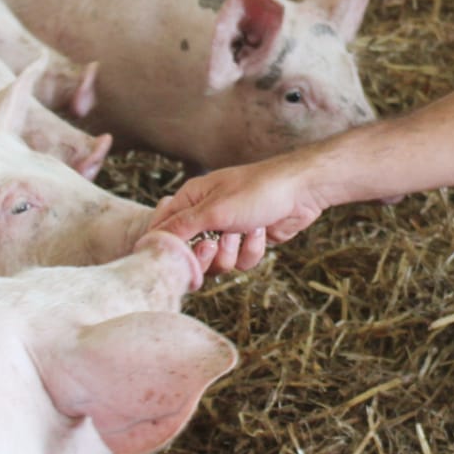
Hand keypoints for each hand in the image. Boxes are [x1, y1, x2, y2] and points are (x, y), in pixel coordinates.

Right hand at [149, 157, 328, 275]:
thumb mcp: (214, 210)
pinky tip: (261, 231)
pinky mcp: (247, 242)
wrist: (301, 192)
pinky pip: (240, 262)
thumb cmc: (257, 191)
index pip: (163, 228)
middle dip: (207, 254)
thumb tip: (151, 239)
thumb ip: (181, 227)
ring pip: (217, 262)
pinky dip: (252, 250)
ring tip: (244, 231)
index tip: (174, 257)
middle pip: (191, 253)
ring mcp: (228, 231)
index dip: (166, 246)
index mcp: (191, 200)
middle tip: (216, 243)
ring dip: (233, 252)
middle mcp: (206, 216)